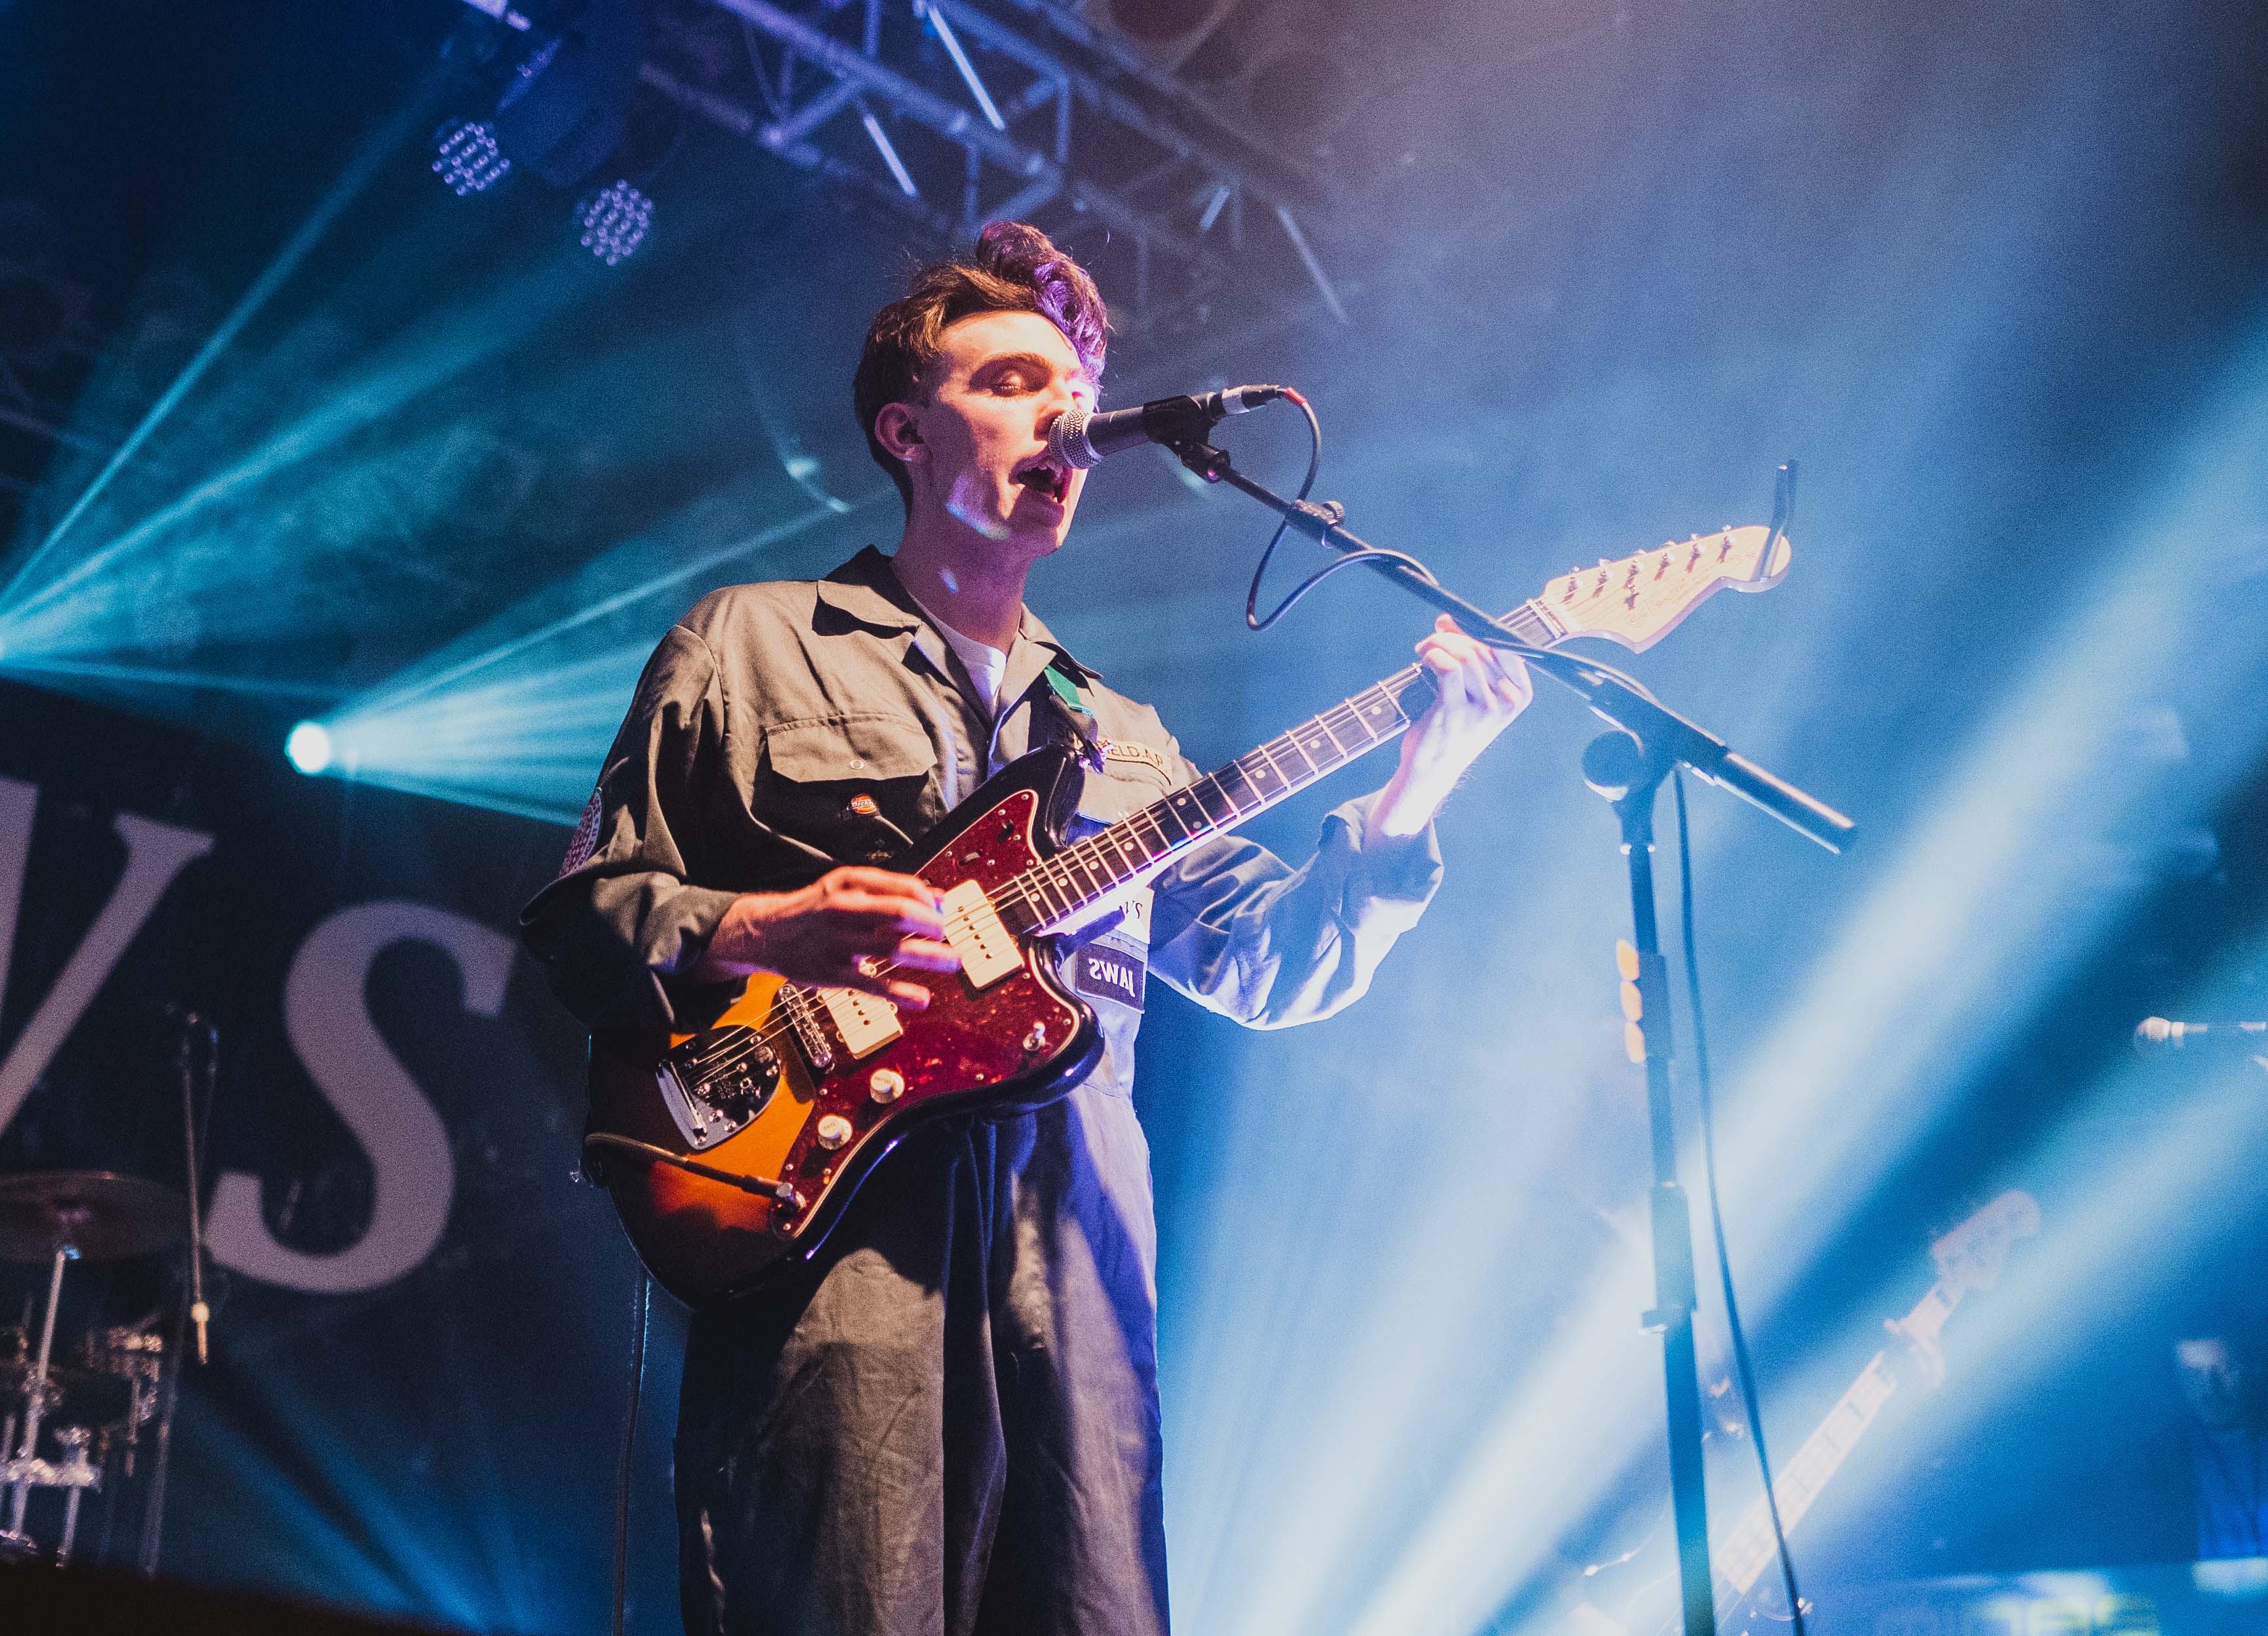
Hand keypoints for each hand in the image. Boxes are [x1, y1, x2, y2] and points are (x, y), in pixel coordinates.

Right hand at [692, 867, 959, 1008]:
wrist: (767, 932)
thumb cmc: (814, 908)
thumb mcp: (845, 885)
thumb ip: (889, 888)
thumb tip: (936, 897)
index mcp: (850, 885)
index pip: (901, 888)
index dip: (929, 900)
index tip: (941, 910)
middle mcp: (844, 911)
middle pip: (899, 915)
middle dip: (932, 926)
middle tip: (946, 934)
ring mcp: (838, 943)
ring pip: (892, 949)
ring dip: (928, 956)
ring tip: (950, 960)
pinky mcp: (833, 973)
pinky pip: (872, 985)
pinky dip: (899, 994)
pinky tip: (921, 999)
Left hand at [1368, 615, 1533, 841]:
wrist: (1432, 769)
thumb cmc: (1453, 728)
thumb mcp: (1475, 695)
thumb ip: (1472, 659)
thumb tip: (1448, 621)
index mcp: (1519, 696)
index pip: (1507, 648)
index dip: (1478, 629)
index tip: (1452, 624)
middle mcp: (1506, 703)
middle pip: (1483, 649)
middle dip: (1453, 636)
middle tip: (1431, 639)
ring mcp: (1482, 709)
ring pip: (1465, 656)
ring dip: (1439, 644)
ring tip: (1424, 649)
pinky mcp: (1456, 712)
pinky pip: (1448, 667)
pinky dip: (1434, 655)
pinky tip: (1424, 658)